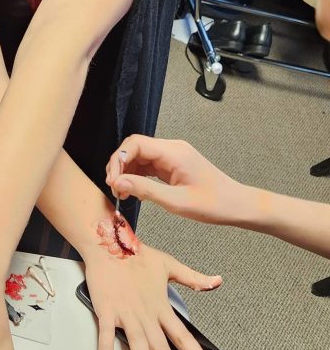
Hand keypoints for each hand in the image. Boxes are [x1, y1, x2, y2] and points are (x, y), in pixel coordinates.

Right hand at [85, 242, 221, 349]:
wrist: (110, 243)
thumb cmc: (138, 255)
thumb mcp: (170, 265)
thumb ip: (193, 278)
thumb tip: (217, 281)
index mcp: (162, 307)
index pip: (183, 336)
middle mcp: (146, 315)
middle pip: (161, 349)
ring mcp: (126, 314)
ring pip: (138, 346)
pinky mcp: (106, 310)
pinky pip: (106, 334)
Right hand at [106, 135, 245, 225]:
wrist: (236, 205)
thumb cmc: (213, 204)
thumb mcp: (176, 201)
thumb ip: (146, 190)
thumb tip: (118, 182)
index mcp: (174, 152)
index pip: (135, 144)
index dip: (118, 160)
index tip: (112, 181)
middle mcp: (172, 149)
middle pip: (135, 148)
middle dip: (120, 166)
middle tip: (115, 188)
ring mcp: (173, 156)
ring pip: (140, 156)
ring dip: (127, 172)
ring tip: (122, 192)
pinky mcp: (173, 165)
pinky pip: (149, 165)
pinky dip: (138, 176)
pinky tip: (135, 191)